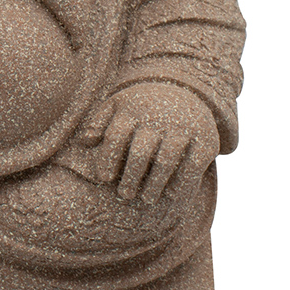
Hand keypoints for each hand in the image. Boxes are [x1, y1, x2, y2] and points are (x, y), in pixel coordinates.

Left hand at [76, 82, 218, 205]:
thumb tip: (84, 141)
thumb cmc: (143, 106)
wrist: (187, 90)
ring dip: (155, 184)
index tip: (103, 178)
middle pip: (140, 151)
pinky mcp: (204, 139)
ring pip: (166, 160)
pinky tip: (172, 196)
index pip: (116, 136)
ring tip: (146, 199)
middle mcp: (158, 117)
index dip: (108, 159)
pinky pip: (193, 165)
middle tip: (124, 194)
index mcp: (133, 109)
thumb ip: (100, 121)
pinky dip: (182, 183)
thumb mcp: (119, 105)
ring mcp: (183, 128)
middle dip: (130, 176)